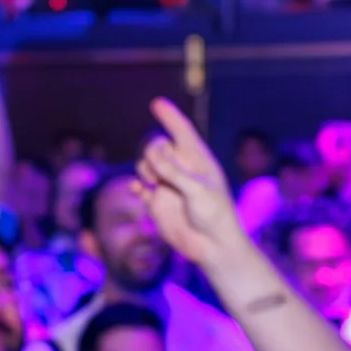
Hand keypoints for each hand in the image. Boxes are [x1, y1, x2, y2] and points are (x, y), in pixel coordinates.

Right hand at [137, 98, 251, 268]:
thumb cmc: (214, 215)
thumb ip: (174, 171)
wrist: (212, 247)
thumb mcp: (197, 190)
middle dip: (153, 151)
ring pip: (146, 164)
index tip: (156, 103)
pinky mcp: (157, 203)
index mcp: (198, 161)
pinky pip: (139, 187)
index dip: (170, 117)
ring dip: (145, 168)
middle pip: (158, 146)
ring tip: (153, 182)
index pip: (182, 132)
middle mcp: (181, 170)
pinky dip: (136, 185)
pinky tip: (138, 189)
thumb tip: (153, 153)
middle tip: (158, 170)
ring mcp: (168, 186)